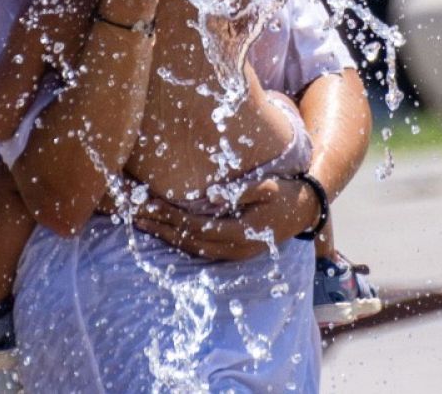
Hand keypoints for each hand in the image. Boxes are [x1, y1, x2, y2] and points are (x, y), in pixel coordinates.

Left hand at [132, 175, 316, 260]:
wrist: (305, 209)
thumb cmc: (285, 192)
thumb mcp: (268, 187)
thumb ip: (242, 191)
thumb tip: (210, 196)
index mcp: (241, 233)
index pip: (196, 227)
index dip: (171, 217)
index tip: (149, 205)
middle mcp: (236, 249)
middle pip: (189, 242)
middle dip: (161, 228)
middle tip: (135, 216)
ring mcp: (235, 254)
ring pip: (193, 249)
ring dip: (167, 236)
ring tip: (143, 223)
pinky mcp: (234, 253)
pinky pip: (201, 250)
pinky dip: (181, 241)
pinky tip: (166, 232)